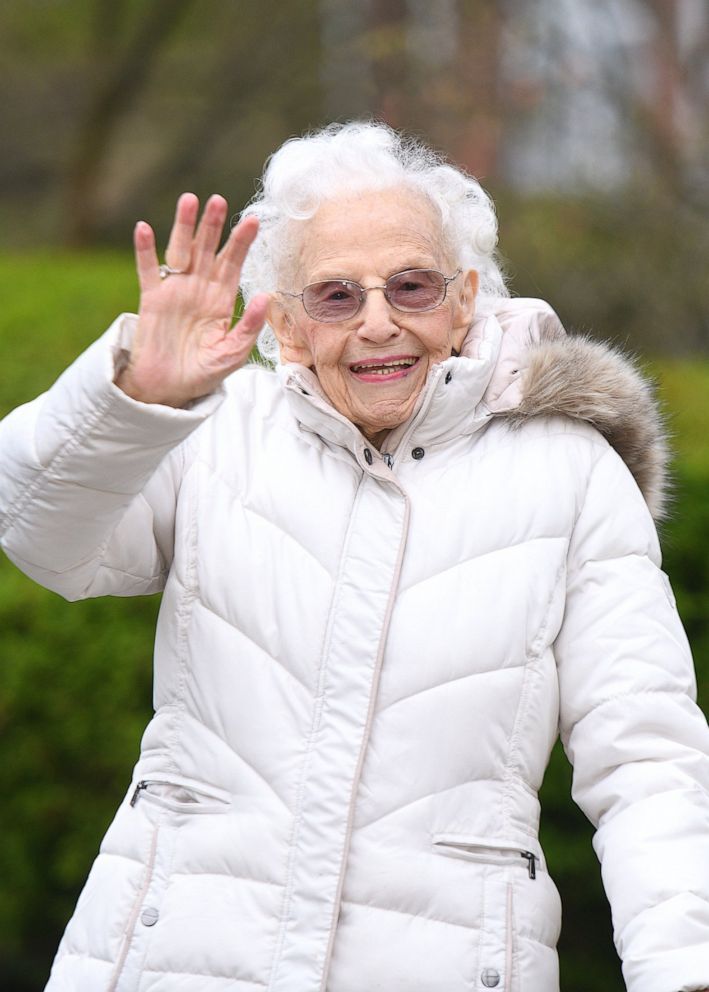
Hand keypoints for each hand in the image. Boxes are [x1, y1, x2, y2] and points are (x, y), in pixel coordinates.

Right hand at [116, 193, 268, 406]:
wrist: (169, 390)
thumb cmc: (203, 373)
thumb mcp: (232, 353)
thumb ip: (249, 326)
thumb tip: (266, 296)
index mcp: (222, 300)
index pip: (233, 264)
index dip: (241, 242)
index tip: (253, 221)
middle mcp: (199, 289)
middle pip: (207, 249)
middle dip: (213, 225)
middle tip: (219, 200)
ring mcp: (175, 291)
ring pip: (180, 251)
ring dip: (184, 226)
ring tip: (189, 200)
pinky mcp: (152, 300)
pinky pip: (148, 271)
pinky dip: (145, 250)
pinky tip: (144, 228)